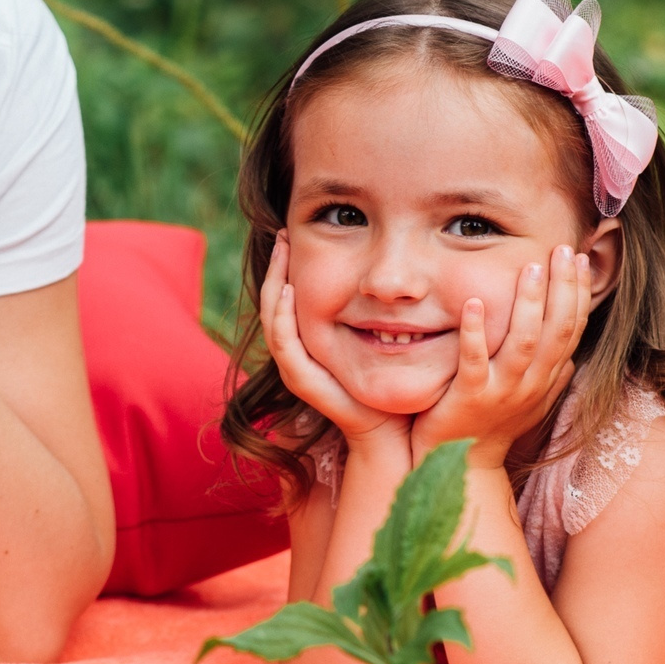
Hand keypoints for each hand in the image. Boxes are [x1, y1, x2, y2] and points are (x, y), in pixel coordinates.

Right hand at [260, 236, 410, 458]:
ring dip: (274, 283)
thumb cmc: (391, 385)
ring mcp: (297, 368)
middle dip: (275, 267)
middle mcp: (298, 355)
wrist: (392, 428)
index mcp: (310, 344)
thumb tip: (386, 276)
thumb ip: (376, 311)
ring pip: (272, 318)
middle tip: (283, 235)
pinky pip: (284, 342)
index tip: (293, 236)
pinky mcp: (302, 379)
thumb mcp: (380, 337)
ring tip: (281, 252)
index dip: (285, 268)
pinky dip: (282, 315)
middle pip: (273, 303)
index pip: (286, 299)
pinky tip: (289, 289)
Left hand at [410, 246, 591, 466]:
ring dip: (529, 303)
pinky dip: (475, 331)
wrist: (462, 468)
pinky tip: (471, 303)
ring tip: (529, 267)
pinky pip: (474, 361)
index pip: (571, 331)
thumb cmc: (492, 428)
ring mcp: (502, 393)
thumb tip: (572, 359)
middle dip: (562, 288)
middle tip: (561, 250)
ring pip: (525, 343)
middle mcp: (531, 386)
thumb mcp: (529, 403)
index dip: (577, 294)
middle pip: (556, 331)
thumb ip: (550, 380)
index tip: (576, 259)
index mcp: (546, 380)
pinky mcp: (469, 398)